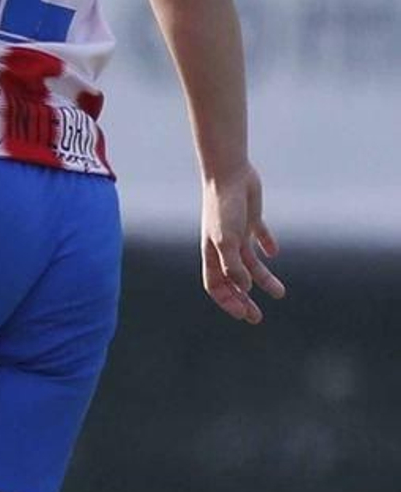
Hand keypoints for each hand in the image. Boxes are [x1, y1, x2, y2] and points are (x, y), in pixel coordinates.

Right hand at [200, 163, 283, 323]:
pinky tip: (274, 252)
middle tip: (257, 317)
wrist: (229, 173)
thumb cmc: (224, 207)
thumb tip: (244, 288)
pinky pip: (259, 236)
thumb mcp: (227, 240)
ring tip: (280, 293)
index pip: (215, 285)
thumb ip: (233, 266)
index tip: (244, 315)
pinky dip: (267, 245)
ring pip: (249, 263)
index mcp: (212, 252)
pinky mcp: (250, 218)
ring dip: (262, 279)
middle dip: (243, 299)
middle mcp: (223, 245)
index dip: (227, 301)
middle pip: (232, 279)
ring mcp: (237, 231)